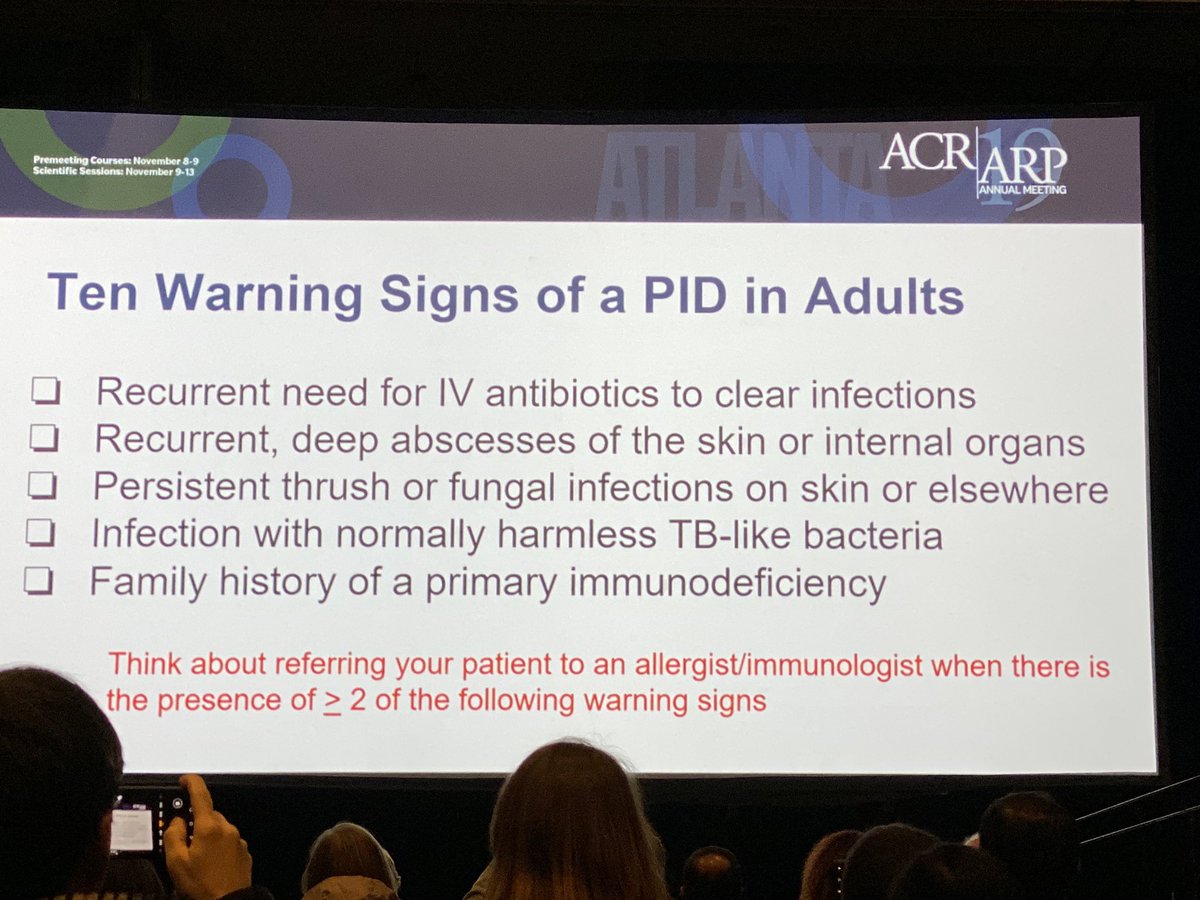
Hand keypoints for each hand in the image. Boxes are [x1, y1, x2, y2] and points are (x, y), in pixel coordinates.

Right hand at [164, 773, 252, 899]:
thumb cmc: (202, 886)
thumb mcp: (176, 862)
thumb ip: (173, 836)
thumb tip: (177, 821)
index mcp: (209, 827)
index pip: (201, 795)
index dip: (191, 783)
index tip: (184, 780)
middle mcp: (227, 829)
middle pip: (208, 815)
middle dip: (195, 824)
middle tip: (183, 845)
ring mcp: (237, 840)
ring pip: (218, 829)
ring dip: (206, 838)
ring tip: (197, 862)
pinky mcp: (243, 851)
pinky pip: (227, 842)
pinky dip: (217, 848)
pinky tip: (210, 866)